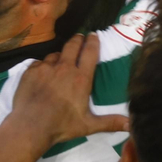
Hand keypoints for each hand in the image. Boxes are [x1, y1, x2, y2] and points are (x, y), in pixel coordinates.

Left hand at [7, 33, 128, 149]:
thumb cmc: (61, 125)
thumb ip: (110, 122)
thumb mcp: (88, 125)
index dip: (93, 41)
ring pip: (55, 54)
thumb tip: (131, 125)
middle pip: (72, 45)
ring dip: (60, 55)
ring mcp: (46, 68)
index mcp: (81, 78)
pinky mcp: (30, 71)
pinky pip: (39, 63)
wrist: (30, 126)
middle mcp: (64, 68)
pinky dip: (43, 65)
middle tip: (80, 37)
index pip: (89, 52)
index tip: (93, 35)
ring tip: (60, 59)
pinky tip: (43, 72)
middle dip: (77, 39)